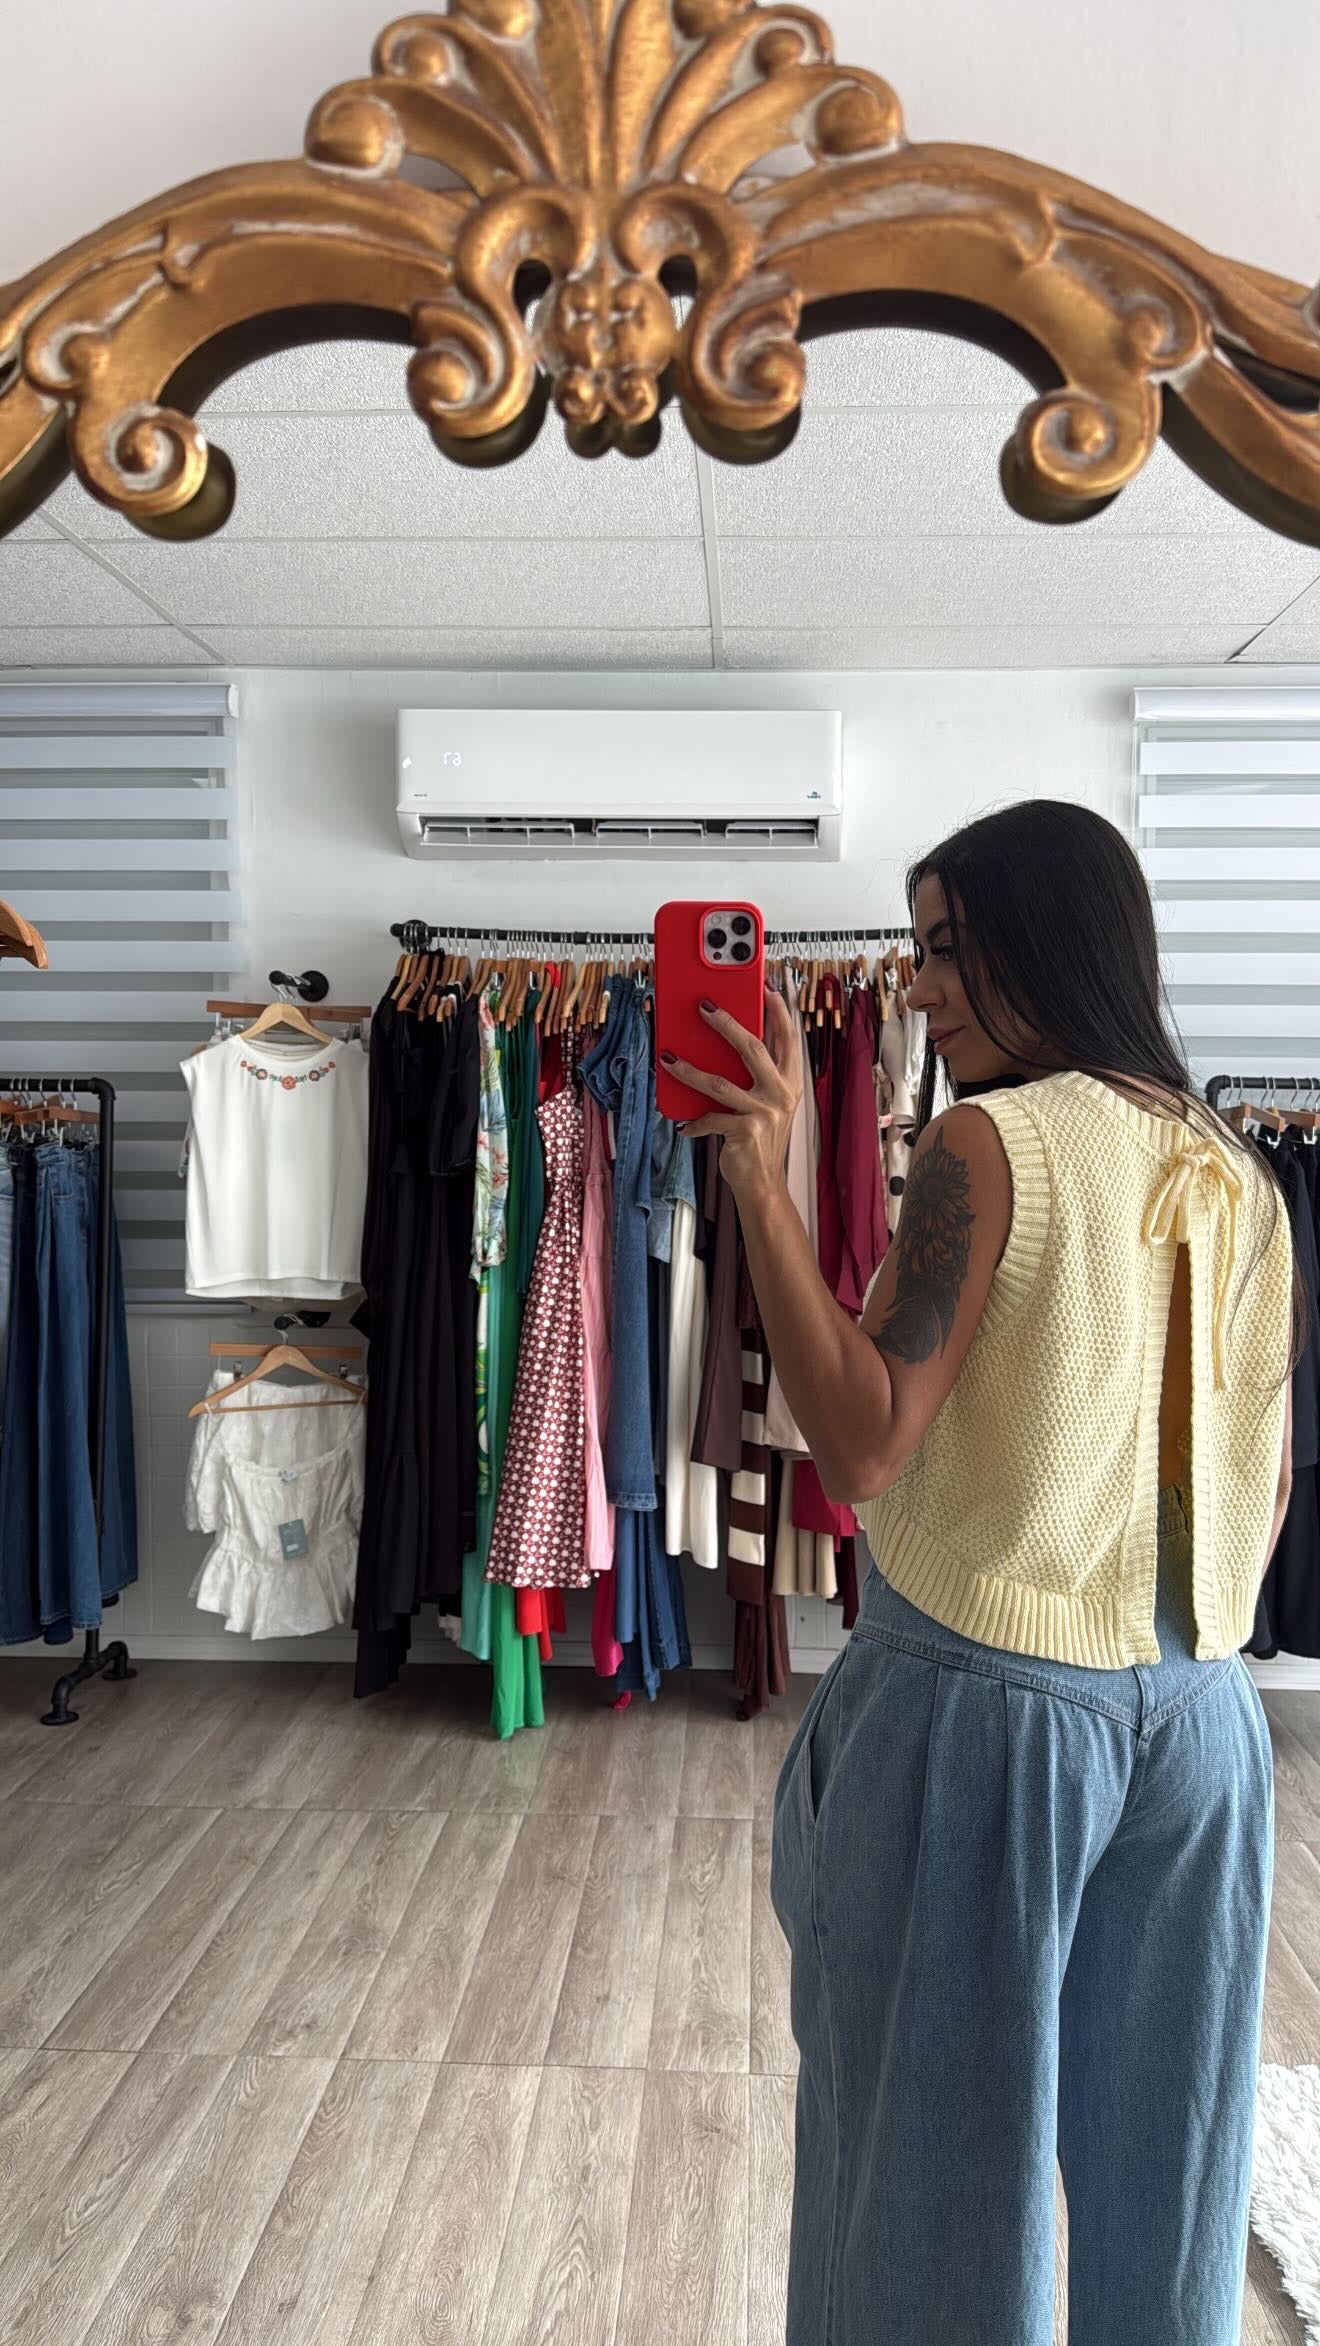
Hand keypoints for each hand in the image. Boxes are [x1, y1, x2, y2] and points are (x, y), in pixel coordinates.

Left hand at [661, 988, 801, 1206]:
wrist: (764, 1185)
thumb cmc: (760, 1140)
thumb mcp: (767, 1104)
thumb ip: (757, 1075)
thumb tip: (729, 1042)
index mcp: (791, 1082)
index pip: (788, 1037)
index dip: (777, 1010)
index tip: (764, 986)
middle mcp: (782, 1094)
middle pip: (753, 1048)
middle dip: (727, 1023)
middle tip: (703, 1006)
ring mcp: (765, 1113)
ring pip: (719, 1082)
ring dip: (688, 1069)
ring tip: (668, 1057)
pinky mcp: (746, 1132)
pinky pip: (710, 1117)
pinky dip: (694, 1122)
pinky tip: (684, 1125)